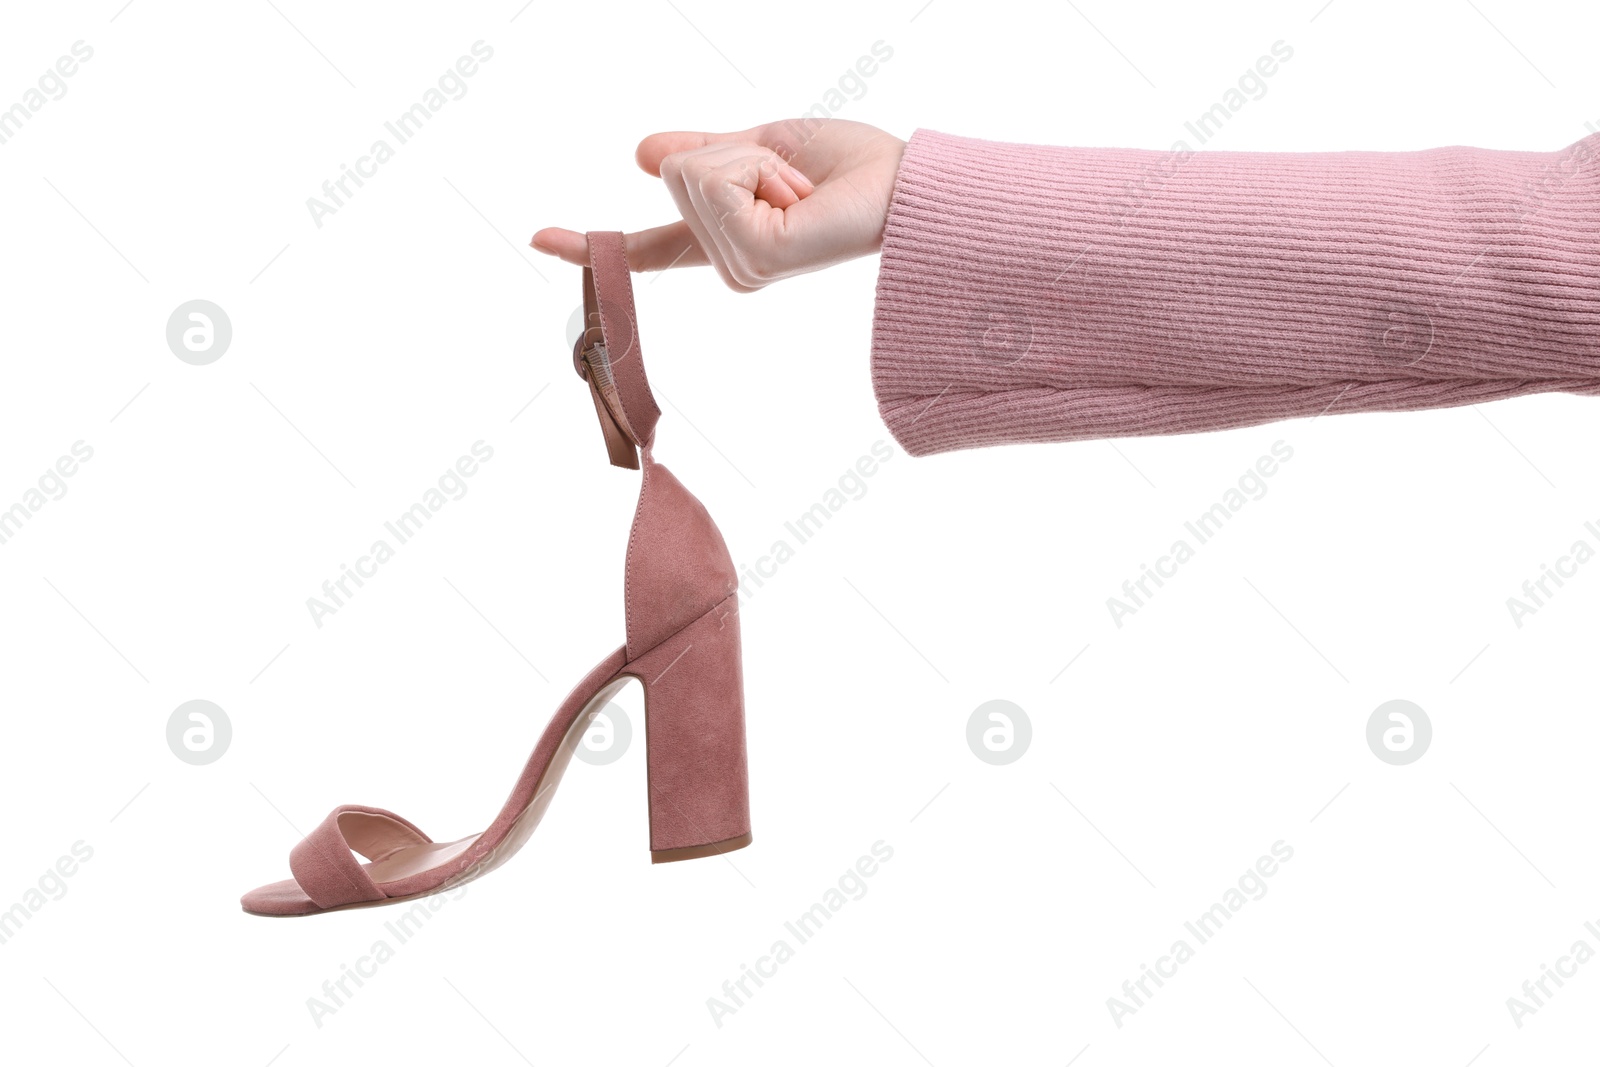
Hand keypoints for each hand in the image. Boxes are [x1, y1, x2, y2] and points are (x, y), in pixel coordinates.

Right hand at [532, 118, 906, 291]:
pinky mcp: (751, 260)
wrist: (904, 186)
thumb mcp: (759, 148)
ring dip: (751, 159)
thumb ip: (701, 153)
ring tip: (798, 187)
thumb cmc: (849, 168)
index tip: (537, 237)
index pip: (647, 247)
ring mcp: (736, 269)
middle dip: (735, 152)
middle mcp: (726, 266)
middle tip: (792, 177)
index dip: (590, 244)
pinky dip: (756, 167)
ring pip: (692, 173)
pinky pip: (714, 180)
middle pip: (675, 173)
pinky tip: (795, 195)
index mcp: (724, 243)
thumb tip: (641, 154)